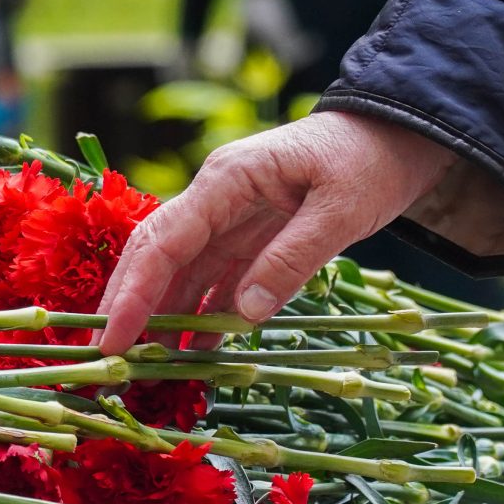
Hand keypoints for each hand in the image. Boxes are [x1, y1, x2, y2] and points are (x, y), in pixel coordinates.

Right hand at [94, 113, 459, 353]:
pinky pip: (216, 281)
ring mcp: (230, 219)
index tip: (111, 341)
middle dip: (127, 309)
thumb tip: (245, 314)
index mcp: (227, 180)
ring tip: (149, 370)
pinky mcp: (251, 238)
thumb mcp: (342, 209)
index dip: (132, 295)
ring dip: (163, 319)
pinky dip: (203, 317)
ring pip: (181, 275)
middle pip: (155, 258)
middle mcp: (216, 199)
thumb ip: (292, 259)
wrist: (397, 132)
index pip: (163, 243)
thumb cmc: (369, 160)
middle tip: (106, 363)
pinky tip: (197, 353)